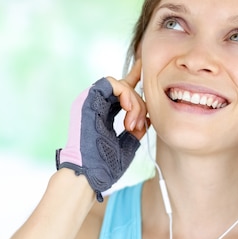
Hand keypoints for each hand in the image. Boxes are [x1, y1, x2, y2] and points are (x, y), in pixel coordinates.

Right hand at [56, 60, 147, 201]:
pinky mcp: (88, 98)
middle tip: (138, 127)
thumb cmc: (105, 165)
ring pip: (121, 84)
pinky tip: (129, 111)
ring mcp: (90, 100)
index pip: (120, 90)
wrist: (89, 174)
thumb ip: (135, 128)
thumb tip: (149, 118)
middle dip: (139, 106)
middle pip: (126, 89)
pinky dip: (126, 95)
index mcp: (101, 113)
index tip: (144, 64)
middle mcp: (94, 104)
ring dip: (134, 103)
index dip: (134, 76)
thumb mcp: (126, 144)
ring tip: (132, 124)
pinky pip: (113, 83)